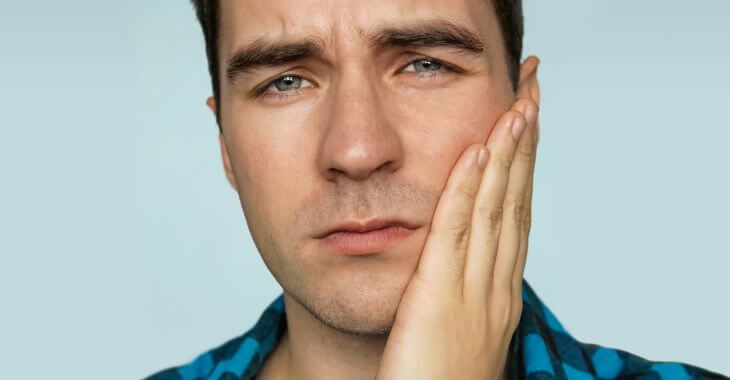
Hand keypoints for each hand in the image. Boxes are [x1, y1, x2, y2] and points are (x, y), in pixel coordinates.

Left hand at [375, 56, 540, 379]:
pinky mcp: (440, 297)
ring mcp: (474, 291)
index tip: (525, 123)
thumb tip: (452, 265)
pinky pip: (456, 230)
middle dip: (525, 144)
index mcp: (498, 293)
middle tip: (531, 92)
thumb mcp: (456, 331)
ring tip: (517, 103)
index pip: (516, 216)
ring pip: (497, 207)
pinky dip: (468, 186)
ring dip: (507, 152)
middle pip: (516, 201)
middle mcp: (496, 286)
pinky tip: (475, 150)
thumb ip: (457, 294)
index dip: (522, 167)